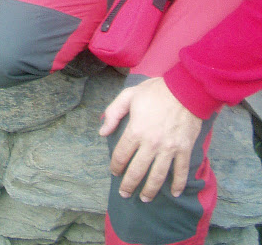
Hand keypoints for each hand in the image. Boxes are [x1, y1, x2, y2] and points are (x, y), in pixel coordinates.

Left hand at [99, 77, 202, 201]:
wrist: (185, 89)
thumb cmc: (155, 91)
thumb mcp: (129, 95)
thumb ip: (113, 112)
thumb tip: (102, 131)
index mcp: (136, 130)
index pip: (121, 155)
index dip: (115, 166)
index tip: (114, 171)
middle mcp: (151, 144)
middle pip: (137, 171)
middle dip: (129, 185)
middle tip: (124, 193)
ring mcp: (169, 149)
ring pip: (157, 176)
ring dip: (150, 190)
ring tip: (144, 199)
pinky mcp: (184, 149)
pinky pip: (181, 171)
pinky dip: (178, 184)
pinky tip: (173, 192)